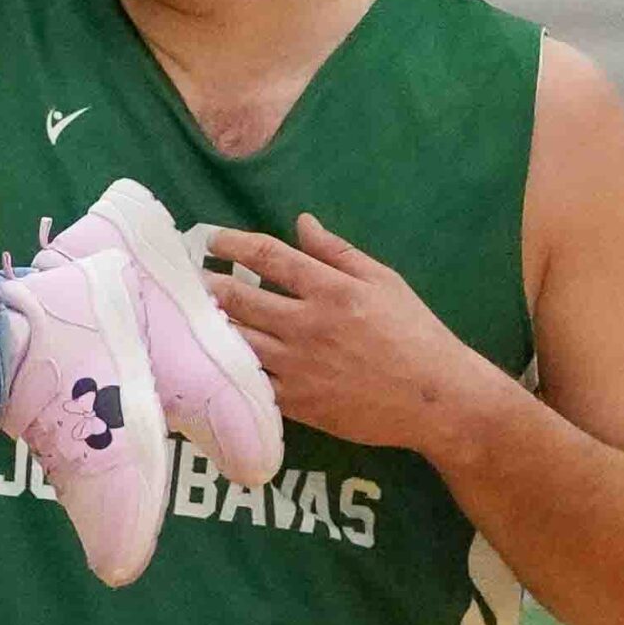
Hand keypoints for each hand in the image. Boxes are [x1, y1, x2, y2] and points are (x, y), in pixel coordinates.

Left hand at [206, 214, 505, 459]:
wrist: (437, 400)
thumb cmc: (414, 333)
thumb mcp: (384, 281)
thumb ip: (338, 252)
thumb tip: (301, 222)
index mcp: (330, 289)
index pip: (267, 256)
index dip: (231, 243)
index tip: (210, 239)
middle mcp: (308, 325)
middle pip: (239, 297)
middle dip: (206, 283)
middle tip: (186, 276)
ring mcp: (299, 366)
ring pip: (237, 339)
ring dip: (209, 323)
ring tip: (190, 312)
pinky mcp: (298, 402)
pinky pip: (250, 381)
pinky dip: (227, 366)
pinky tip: (210, 355)